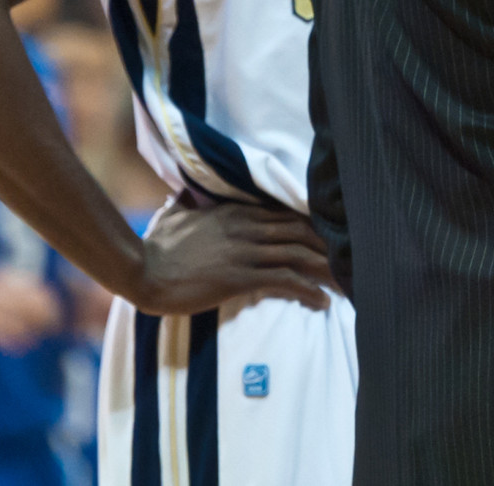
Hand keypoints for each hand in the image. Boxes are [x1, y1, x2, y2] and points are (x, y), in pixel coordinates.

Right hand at [132, 200, 333, 315]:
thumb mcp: (180, 212)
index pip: (287, 214)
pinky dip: (308, 290)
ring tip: (346, 282)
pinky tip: (322, 302)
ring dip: (326, 269)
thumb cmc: (158, 244)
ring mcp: (246, 252)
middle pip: (301, 232)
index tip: (333, 235)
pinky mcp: (240, 277)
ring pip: (299, 255)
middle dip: (329, 245)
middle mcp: (248, 227)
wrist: (142, 270)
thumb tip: (191, 190)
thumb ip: (194, 201)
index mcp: (238, 211)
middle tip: (351, 258)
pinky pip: (285, 281)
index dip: (314, 225)